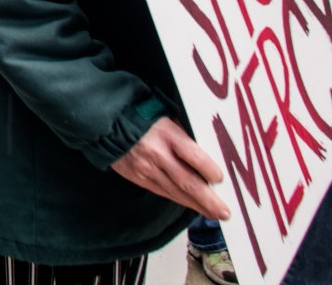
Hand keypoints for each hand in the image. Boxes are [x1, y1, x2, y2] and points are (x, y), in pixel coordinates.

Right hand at [110, 118, 228, 219]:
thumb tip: (205, 156)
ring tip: (213, 214)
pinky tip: (191, 205)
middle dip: (208, 200)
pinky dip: (179, 200)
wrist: (107, 125)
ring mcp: (146, 169)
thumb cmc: (142, 118)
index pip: (194, 156)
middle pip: (187, 181)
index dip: (210, 171)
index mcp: (166, 134)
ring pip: (176, 192)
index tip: (220, 179)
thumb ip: (183, 137)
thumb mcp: (166, 119)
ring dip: (196, 206)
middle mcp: (157, 154)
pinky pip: (163, 193)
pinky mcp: (139, 179)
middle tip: (224, 212)